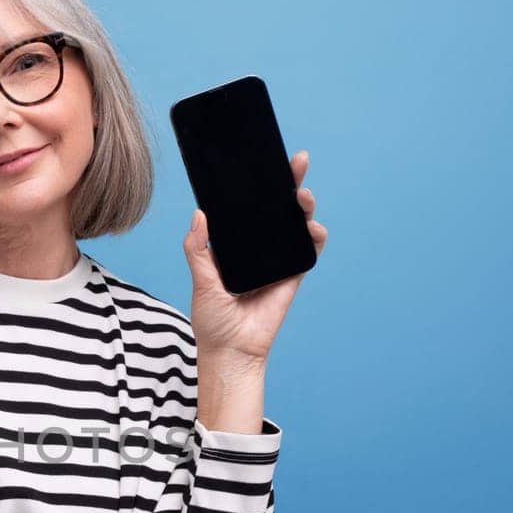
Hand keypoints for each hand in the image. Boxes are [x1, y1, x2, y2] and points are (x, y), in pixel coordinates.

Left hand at [183, 149, 326, 361]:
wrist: (231, 351)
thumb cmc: (212, 320)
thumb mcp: (200, 280)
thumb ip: (198, 249)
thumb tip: (199, 214)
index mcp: (235, 244)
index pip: (248, 208)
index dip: (258, 185)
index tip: (264, 161)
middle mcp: (258, 248)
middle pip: (277, 209)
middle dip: (289, 183)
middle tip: (296, 162)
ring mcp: (277, 260)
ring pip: (295, 225)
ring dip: (303, 206)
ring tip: (301, 197)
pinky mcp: (293, 275)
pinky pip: (308, 251)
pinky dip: (314, 237)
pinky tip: (312, 228)